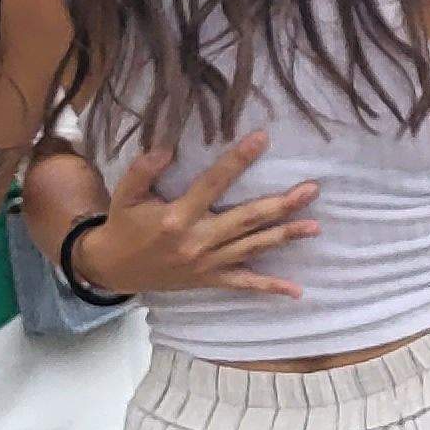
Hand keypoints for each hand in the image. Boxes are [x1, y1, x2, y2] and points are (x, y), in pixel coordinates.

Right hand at [70, 139, 320, 297]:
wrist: (113, 269)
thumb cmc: (123, 225)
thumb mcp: (125, 194)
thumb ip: (145, 169)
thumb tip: (169, 146)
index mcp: (177, 216)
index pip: (214, 183)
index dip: (238, 160)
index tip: (263, 139)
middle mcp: (197, 241)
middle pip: (246, 220)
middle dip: (281, 205)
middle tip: (312, 190)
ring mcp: (207, 263)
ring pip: (252, 248)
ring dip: (285, 236)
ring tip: (316, 226)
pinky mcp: (209, 279)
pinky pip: (243, 284)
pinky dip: (270, 288)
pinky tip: (296, 290)